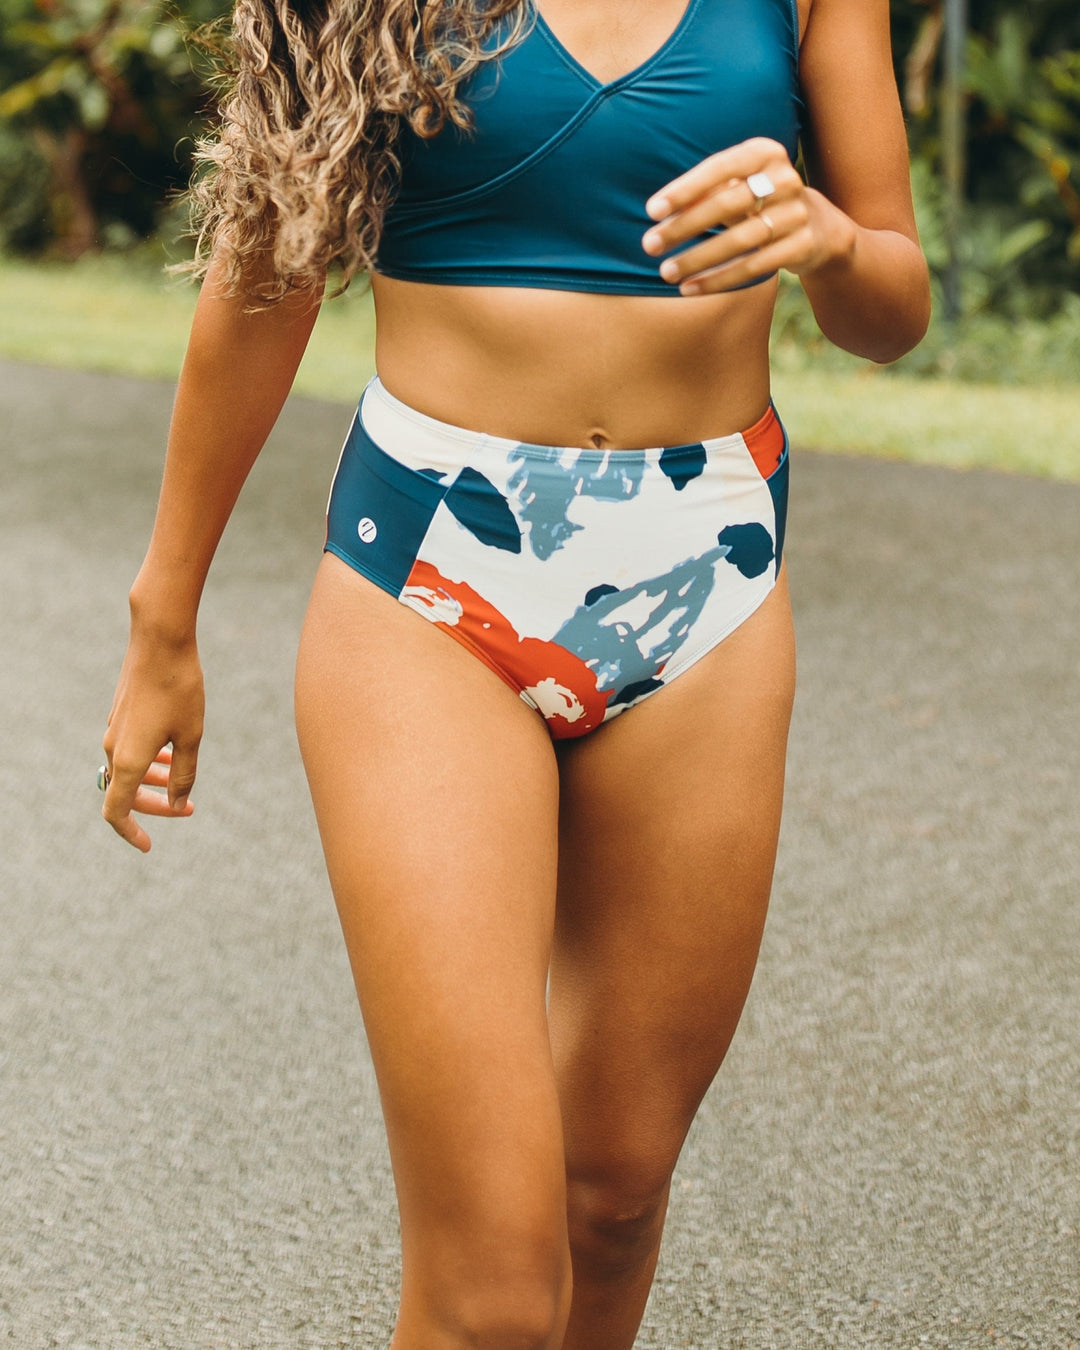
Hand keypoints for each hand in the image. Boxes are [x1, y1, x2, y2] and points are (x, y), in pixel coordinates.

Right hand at [101, 635, 203, 852]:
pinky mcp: (121, 712)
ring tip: (180, 783)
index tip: (149, 845)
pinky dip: (147, 759)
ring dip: (152, 781)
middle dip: (154, 806)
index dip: (131, 833)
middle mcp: (113, 747)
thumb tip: (178, 801)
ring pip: (127, 768)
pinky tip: (170, 753)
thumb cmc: (179, 688)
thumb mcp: (192, 737)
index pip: (117, 812)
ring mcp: (114, 728)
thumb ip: (184, 774)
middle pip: (124, 793)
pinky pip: (128, 748)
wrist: (160, 640)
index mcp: (126, 760)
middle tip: (187, 809)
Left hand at [641, 137, 854, 295]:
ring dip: (697, 259)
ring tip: (666, 272)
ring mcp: (797, 213)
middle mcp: (785, 178)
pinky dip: (718, 280)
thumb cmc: (760, 202)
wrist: (818, 228)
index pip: (719, 168)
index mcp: (765, 152)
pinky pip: (753, 266)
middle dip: (684, 227)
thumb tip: (659, 214)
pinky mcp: (802, 246)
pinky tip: (690, 288)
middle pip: (726, 204)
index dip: (684, 189)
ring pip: (739, 240)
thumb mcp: (737, 188)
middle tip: (650, 245)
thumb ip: (704, 194)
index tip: (652, 211)